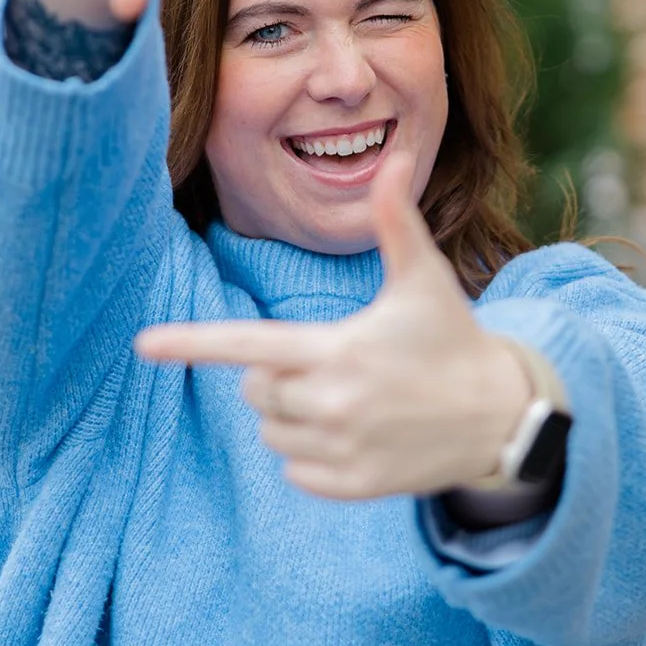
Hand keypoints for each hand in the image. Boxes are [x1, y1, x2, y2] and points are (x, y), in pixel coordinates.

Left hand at [134, 156, 533, 498]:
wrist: (502, 416)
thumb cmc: (452, 338)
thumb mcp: (423, 279)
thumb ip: (396, 222)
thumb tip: (396, 158)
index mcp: (337, 350)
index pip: (248, 346)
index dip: (191, 344)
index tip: (143, 345)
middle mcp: (333, 404)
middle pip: (254, 390)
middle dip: (277, 374)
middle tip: (331, 363)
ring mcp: (343, 450)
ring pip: (271, 431)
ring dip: (292, 416)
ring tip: (348, 399)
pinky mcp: (353, 486)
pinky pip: (294, 471)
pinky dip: (312, 455)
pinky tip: (356, 436)